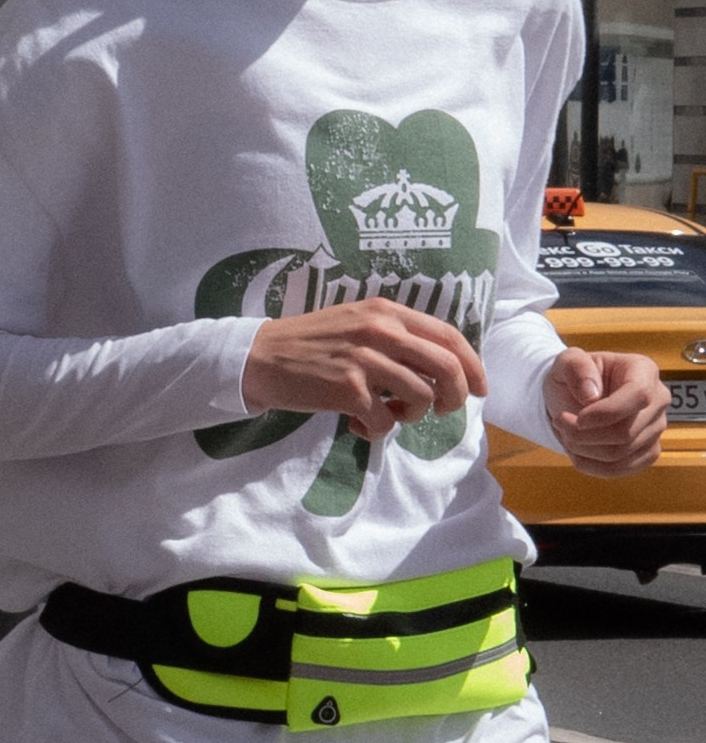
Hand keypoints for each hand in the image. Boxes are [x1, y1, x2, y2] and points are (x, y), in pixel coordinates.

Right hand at [241, 296, 485, 438]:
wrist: (262, 357)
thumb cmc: (313, 344)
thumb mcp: (358, 323)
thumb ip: (397, 336)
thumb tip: (441, 366)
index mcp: (387, 312)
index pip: (449, 336)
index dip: (473, 366)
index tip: (480, 388)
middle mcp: (381, 331)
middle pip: (446, 367)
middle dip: (455, 397)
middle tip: (442, 411)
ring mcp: (364, 360)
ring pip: (421, 397)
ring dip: (412, 415)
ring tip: (389, 413)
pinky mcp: (347, 390)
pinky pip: (386, 421)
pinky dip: (379, 430)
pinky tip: (358, 424)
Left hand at [544, 345, 666, 477]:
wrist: (574, 398)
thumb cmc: (574, 377)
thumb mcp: (566, 361)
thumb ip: (576, 366)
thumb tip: (590, 395)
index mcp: (643, 370)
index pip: (638, 396)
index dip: (606, 413)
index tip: (577, 418)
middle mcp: (658, 400)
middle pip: (626, 432)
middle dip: (583, 434)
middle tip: (559, 422)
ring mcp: (656, 428)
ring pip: (620, 454)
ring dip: (582, 449)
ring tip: (565, 433)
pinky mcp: (648, 452)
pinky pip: (620, 469)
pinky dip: (590, 464)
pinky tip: (576, 450)